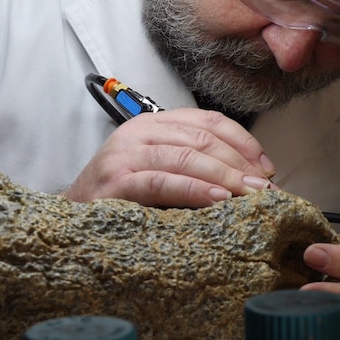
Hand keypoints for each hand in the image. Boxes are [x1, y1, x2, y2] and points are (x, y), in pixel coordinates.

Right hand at [61, 108, 276, 206]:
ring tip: (251, 195)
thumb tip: (252, 179)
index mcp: (154, 123)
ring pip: (186, 157)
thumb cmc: (123, 197)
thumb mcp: (161, 170)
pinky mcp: (116, 182)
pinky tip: (218, 201)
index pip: (208, 121)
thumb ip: (196, 165)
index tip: (267, 167)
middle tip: (266, 188)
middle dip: (240, 164)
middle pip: (202, 139)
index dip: (243, 142)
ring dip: (225, 177)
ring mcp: (126, 155)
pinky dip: (194, 190)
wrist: (72, 218)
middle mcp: (139, 132)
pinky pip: (163, 182)